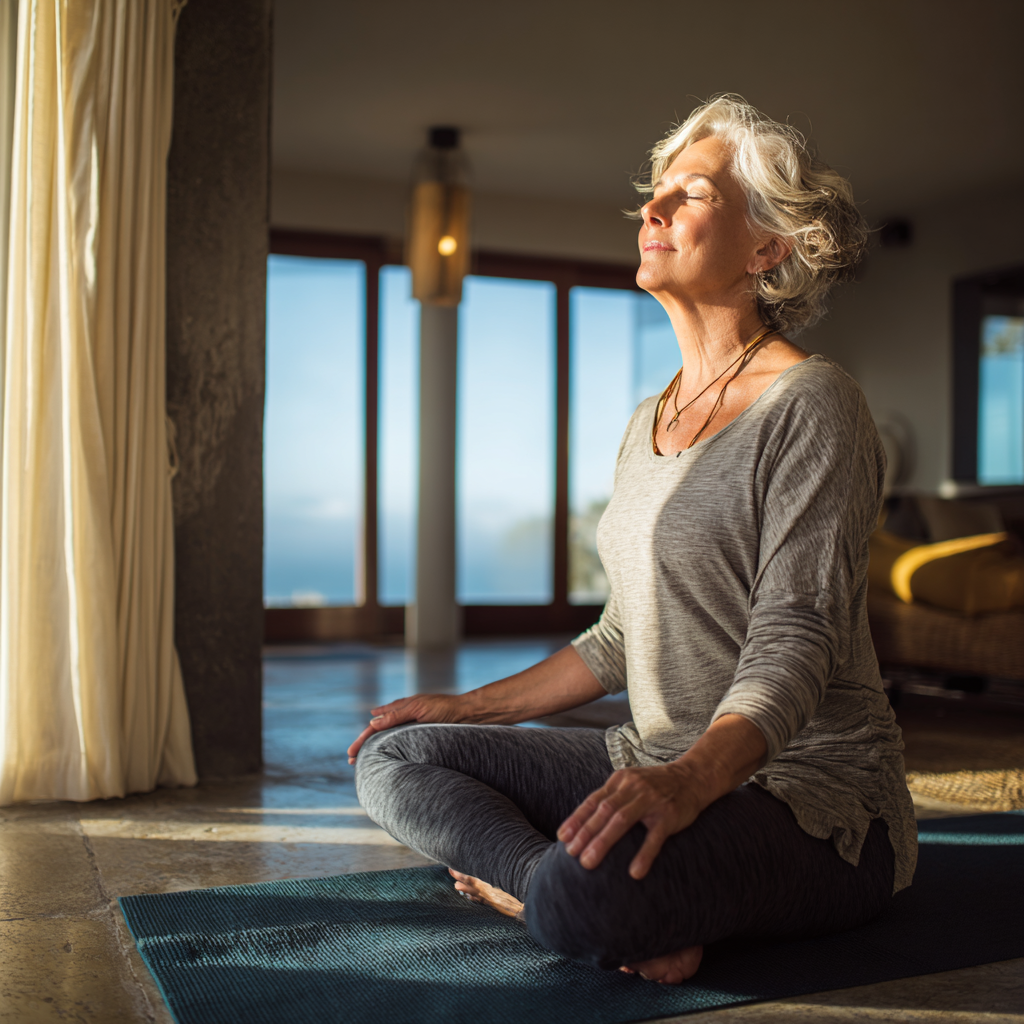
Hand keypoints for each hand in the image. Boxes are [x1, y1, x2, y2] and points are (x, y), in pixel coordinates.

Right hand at [346, 694, 464, 763]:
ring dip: (376, 749)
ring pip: (389, 739)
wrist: (469, 714)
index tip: (351, 754)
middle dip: (364, 746)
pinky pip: (402, 743)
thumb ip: (396, 715)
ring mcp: (413, 727)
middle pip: (379, 733)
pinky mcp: (423, 736)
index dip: (362, 739)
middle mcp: (405, 718)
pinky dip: (392, 749)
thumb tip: (372, 721)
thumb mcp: (418, 710)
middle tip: (352, 761)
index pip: (375, 726)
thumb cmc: (445, 709)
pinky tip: (389, 757)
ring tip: (365, 762)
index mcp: (401, 709)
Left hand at [556, 763, 701, 879]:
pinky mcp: (669, 815)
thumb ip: (611, 798)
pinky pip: (654, 837)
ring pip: (622, 820)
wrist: (692, 777)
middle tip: (571, 855)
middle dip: (585, 833)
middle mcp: (633, 787)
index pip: (593, 800)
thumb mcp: (630, 783)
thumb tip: (583, 822)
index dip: (577, 819)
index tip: (562, 837)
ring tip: (588, 863)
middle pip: (604, 811)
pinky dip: (643, 854)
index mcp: (620, 780)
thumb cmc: (655, 785)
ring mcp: (651, 800)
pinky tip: (634, 872)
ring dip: (603, 842)